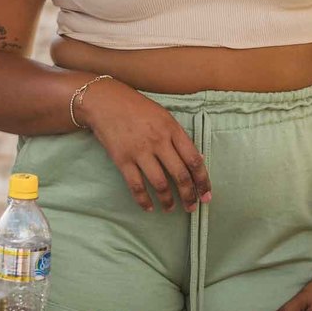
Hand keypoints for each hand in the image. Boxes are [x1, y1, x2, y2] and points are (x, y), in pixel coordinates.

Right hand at [75, 78, 211, 212]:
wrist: (105, 102)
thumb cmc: (136, 107)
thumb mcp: (163, 116)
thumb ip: (179, 137)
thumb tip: (197, 159)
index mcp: (172, 129)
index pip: (194, 160)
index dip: (202, 181)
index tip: (206, 195)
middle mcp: (158, 141)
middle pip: (180, 175)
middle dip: (189, 195)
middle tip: (192, 207)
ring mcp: (140, 151)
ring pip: (160, 184)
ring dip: (168, 201)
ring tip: (170, 208)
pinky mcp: (122, 159)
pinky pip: (136, 185)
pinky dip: (143, 200)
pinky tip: (149, 207)